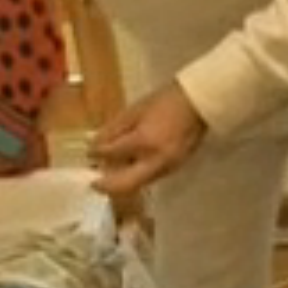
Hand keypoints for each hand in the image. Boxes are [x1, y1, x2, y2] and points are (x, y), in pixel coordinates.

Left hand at [87, 81, 207, 196]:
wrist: (198, 104)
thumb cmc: (164, 101)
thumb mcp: (135, 110)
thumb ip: (114, 129)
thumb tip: (95, 144)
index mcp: (143, 141)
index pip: (112, 154)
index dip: (97, 154)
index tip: (88, 154)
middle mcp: (155, 160)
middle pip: (125, 184)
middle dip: (107, 186)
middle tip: (94, 185)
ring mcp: (167, 168)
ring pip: (138, 184)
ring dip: (121, 183)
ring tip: (109, 175)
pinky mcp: (175, 168)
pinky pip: (150, 178)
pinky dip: (136, 176)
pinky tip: (128, 168)